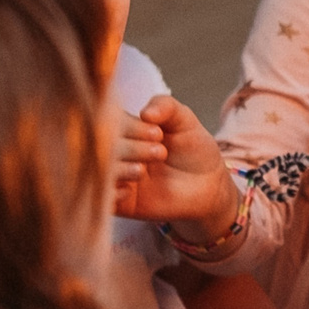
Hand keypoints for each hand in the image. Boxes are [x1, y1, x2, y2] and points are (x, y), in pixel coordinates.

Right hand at [117, 96, 239, 238]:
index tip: (159, 133)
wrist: (208, 184)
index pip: (111, 121)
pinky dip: (112, 193)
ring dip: (120, 169)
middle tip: (160, 152)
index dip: (131, 127)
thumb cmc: (192, 147)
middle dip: (131, 148)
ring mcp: (116, 177)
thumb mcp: (183, 121)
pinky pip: (103, 198)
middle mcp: (114, 151)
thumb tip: (145, 113)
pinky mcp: (120, 202)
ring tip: (142, 170)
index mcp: (123, 128)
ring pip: (100, 171)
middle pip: (104, 147)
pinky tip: (130, 190)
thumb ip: (166, 106)